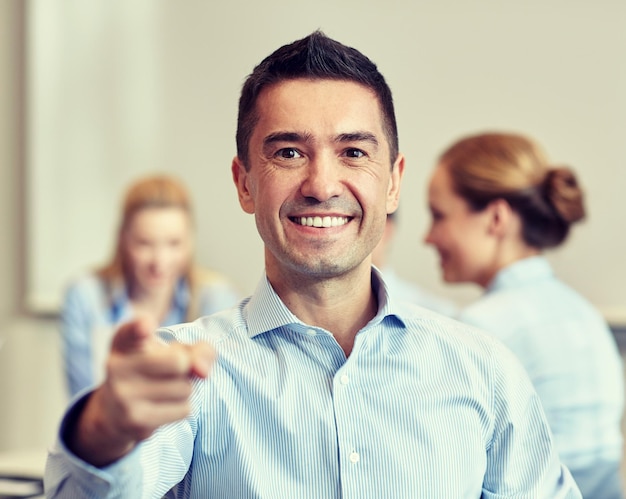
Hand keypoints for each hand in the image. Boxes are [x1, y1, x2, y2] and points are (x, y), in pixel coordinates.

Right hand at [68, 316, 214, 465]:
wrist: (116, 412)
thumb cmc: (153, 370)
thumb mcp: (173, 350)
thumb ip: (198, 350)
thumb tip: (203, 371)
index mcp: (124, 342)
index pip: (131, 331)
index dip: (141, 327)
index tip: (147, 327)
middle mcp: (117, 367)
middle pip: (179, 362)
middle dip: (186, 367)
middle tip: (170, 371)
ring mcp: (123, 396)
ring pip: (185, 388)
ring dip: (185, 389)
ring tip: (164, 389)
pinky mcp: (135, 421)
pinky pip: (183, 410)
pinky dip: (182, 408)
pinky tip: (161, 406)